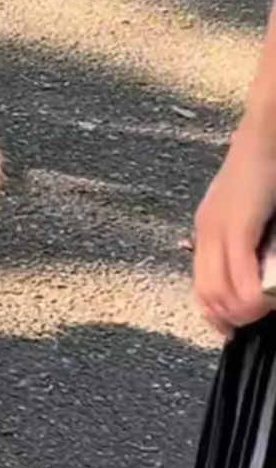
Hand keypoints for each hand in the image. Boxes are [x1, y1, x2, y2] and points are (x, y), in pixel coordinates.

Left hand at [193, 127, 275, 336]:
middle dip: (229, 319)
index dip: (216, 314)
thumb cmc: (264, 175)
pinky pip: (239, 276)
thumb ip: (246, 242)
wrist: (265, 139)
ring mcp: (217, 229)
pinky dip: (253, 298)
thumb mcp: (249, 213)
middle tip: (254, 324)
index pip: (200, 285)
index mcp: (206, 230)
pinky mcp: (235, 226)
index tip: (235, 329)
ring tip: (265, 312)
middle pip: (206, 294)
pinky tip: (267, 301)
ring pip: (220, 292)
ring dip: (244, 312)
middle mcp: (205, 231)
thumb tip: (255, 272)